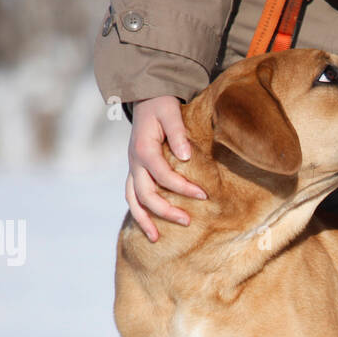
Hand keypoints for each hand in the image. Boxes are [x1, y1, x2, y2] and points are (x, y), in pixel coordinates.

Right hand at [126, 95, 206, 241]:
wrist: (145, 98)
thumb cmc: (161, 104)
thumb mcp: (170, 111)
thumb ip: (177, 132)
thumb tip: (186, 156)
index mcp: (143, 148)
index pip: (162, 175)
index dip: (182, 188)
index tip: (204, 195)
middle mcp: (134, 161)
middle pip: (145, 193)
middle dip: (165, 210)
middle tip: (187, 222)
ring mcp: (132, 167)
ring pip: (133, 199)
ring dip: (143, 219)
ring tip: (156, 239)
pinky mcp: (135, 171)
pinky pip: (133, 196)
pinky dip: (139, 212)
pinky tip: (150, 226)